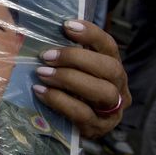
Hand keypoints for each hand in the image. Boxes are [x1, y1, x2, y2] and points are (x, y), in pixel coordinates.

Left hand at [32, 19, 130, 138]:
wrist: (68, 129)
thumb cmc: (67, 91)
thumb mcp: (70, 70)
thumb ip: (63, 53)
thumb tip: (36, 30)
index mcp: (112, 67)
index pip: (109, 46)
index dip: (90, 34)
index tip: (66, 25)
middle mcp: (119, 87)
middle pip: (110, 68)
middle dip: (76, 58)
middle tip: (47, 55)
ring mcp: (112, 110)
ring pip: (102, 91)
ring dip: (69, 79)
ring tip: (42, 73)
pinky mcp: (98, 128)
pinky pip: (82, 113)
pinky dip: (59, 100)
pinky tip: (40, 91)